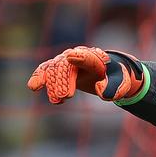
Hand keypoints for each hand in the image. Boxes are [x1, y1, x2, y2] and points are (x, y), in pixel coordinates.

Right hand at [27, 46, 143, 103]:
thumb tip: (102, 92)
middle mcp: (79, 56)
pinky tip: (34, 87)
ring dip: (52, 84)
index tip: (71, 57)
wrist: (108, 72)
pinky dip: (39, 77)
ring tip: (57, 100)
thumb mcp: (122, 83)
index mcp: (96, 59)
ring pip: (54, 68)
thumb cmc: (116, 77)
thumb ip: (115, 88)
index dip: (80, 57)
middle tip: (67, 96)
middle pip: (67, 65)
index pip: (87, 57)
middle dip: (65, 80)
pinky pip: (46, 70)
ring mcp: (66, 61)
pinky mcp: (59, 68)